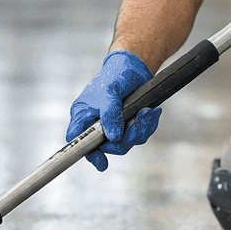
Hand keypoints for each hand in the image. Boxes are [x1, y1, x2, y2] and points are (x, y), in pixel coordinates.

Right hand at [67, 50, 161, 170]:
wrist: (134, 67)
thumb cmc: (115, 75)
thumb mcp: (110, 90)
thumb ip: (110, 113)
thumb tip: (113, 136)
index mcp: (84, 115)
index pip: (78, 139)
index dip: (87, 153)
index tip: (101, 161)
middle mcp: (96, 124)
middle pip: (106, 146)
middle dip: (125, 138)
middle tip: (138, 122)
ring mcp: (112, 127)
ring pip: (125, 143)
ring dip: (140, 130)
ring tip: (148, 112)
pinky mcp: (127, 126)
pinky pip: (138, 135)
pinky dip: (147, 125)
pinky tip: (152, 113)